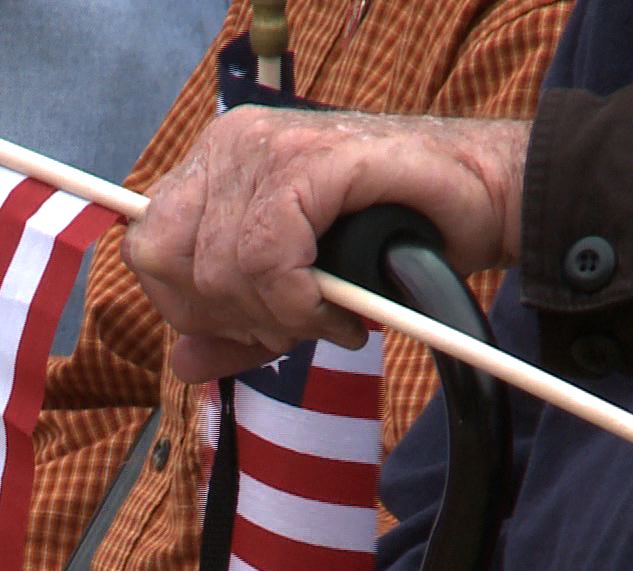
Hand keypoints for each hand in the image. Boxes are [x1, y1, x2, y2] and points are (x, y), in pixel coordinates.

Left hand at [122, 107, 528, 382]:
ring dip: (274, 316)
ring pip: (217, 265)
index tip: (251, 329)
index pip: (149, 250)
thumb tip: (180, 364)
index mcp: (212, 168)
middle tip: (293, 326)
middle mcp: (229, 145)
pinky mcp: (311, 158)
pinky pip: (269, 257)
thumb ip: (234, 331)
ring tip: (326, 319)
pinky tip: (341, 315)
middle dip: (227, 316)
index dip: (188, 307)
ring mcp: (267, 144)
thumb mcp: (295, 298)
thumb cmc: (390, 242)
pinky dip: (301, 304)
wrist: (483, 202)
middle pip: (167, 260)